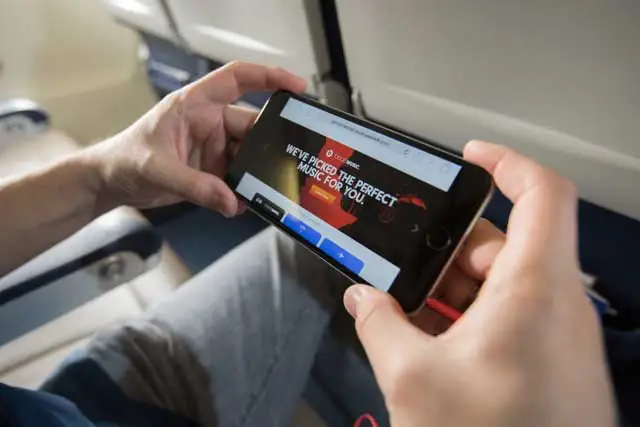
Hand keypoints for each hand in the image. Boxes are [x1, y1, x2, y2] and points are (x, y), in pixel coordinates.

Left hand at [89, 62, 305, 215]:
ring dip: (258, 171)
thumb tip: (232, 202)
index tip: (297, 86)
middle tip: (291, 159)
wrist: (112, 182)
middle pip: (251, 125)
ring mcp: (214, 147)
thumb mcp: (157, 169)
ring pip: (249, 154)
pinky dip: (245, 190)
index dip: (269, 77)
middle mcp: (210, 122)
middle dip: (270, 141)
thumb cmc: (126, 160)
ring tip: (272, 188)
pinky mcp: (213, 170)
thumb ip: (195, 186)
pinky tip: (248, 203)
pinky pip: (238, 177)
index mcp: (195, 104)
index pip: (237, 79)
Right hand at [343, 141, 614, 426]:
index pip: (541, 193)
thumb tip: (363, 300)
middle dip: (450, 251)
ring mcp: (558, 333)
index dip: (505, 162)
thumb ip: (380, 325)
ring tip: (415, 320)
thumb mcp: (414, 378)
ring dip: (456, 292)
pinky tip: (436, 347)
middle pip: (504, 242)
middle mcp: (557, 304)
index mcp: (534, 289)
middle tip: (409, 275)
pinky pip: (512, 316)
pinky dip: (473, 319)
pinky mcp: (553, 360)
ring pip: (504, 282)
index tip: (470, 156)